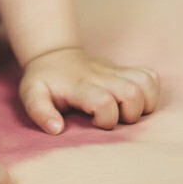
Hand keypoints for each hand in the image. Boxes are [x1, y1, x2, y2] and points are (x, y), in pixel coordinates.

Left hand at [18, 47, 159, 132]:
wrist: (54, 54)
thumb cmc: (44, 79)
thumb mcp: (31, 93)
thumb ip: (39, 111)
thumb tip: (57, 129)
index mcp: (80, 85)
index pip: (104, 101)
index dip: (106, 119)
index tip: (94, 123)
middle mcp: (102, 76)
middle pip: (132, 93)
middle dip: (129, 114)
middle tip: (114, 119)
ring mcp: (115, 71)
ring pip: (146, 83)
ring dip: (144, 104)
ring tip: (126, 112)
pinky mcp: (124, 70)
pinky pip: (150, 76)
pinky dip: (150, 92)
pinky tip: (136, 102)